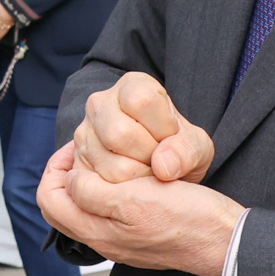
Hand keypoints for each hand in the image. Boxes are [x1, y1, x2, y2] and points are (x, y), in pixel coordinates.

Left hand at [37, 144, 244, 275]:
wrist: (228, 242)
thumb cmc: (187, 220)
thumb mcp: (133, 201)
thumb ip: (93, 194)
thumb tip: (72, 182)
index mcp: (97, 232)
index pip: (49, 200)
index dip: (55, 169)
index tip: (74, 149)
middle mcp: (105, 240)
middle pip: (63, 206)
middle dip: (67, 175)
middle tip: (85, 152)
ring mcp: (123, 241)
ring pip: (87, 207)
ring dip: (91, 181)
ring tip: (109, 159)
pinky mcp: (143, 237)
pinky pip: (112, 212)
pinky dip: (113, 190)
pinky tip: (133, 174)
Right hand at [75, 71, 215, 187]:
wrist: (158, 164)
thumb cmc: (176, 147)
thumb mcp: (196, 145)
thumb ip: (187, 151)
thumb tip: (163, 167)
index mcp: (132, 85)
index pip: (141, 101)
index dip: (162, 127)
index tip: (170, 136)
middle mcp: (100, 103)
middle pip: (119, 134)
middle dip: (148, 156)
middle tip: (159, 159)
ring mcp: (84, 132)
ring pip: (111, 165)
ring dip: (138, 177)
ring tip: (148, 170)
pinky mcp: (78, 161)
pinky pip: (102, 185)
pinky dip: (124, 190)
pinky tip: (133, 180)